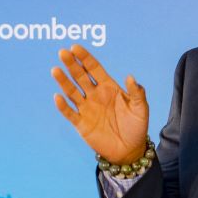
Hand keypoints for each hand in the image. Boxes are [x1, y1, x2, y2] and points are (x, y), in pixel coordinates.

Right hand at [51, 44, 149, 164]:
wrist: (130, 149)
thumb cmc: (137, 126)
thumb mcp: (141, 108)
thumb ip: (137, 93)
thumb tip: (130, 77)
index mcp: (108, 87)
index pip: (94, 68)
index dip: (85, 58)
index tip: (75, 47)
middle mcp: (95, 95)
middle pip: (80, 76)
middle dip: (72, 64)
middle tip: (63, 52)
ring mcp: (87, 109)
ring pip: (72, 92)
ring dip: (63, 81)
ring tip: (56, 70)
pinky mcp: (81, 124)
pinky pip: (70, 113)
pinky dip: (63, 105)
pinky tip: (58, 97)